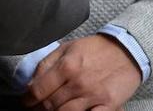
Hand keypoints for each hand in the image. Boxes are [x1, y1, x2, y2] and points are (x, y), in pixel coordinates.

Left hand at [23, 35, 142, 110]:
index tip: (25, 101)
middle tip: (36, 108)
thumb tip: (30, 82)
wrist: (127, 50)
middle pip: (50, 105)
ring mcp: (94, 96)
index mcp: (66, 66)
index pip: (38, 90)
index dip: (28, 99)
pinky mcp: (109, 105)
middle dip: (39, 109)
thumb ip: (46, 64)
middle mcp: (78, 82)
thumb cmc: (94, 49)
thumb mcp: (66, 48)